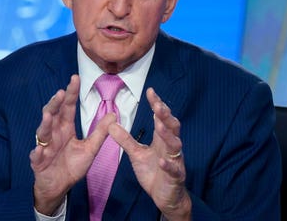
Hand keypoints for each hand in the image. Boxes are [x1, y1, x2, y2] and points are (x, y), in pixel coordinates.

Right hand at [29, 75, 115, 214]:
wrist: (59, 186)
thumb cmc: (72, 166)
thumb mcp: (90, 149)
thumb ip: (100, 132)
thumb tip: (114, 115)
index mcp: (65, 128)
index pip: (68, 107)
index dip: (71, 93)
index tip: (75, 78)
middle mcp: (53, 134)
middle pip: (52, 115)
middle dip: (55, 104)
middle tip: (61, 93)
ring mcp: (44, 147)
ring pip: (43, 132)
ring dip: (45, 124)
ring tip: (48, 115)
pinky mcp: (38, 161)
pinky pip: (37, 155)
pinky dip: (37, 152)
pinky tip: (39, 149)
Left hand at [109, 88, 190, 219]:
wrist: (165, 196)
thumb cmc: (153, 172)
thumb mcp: (136, 153)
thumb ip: (125, 139)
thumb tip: (111, 124)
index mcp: (162, 140)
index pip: (161, 118)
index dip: (157, 105)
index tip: (150, 91)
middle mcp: (171, 147)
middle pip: (171, 127)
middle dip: (165, 116)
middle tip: (157, 105)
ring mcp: (175, 162)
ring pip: (175, 146)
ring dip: (168, 135)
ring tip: (159, 125)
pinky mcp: (175, 177)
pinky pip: (173, 170)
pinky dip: (168, 165)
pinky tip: (162, 161)